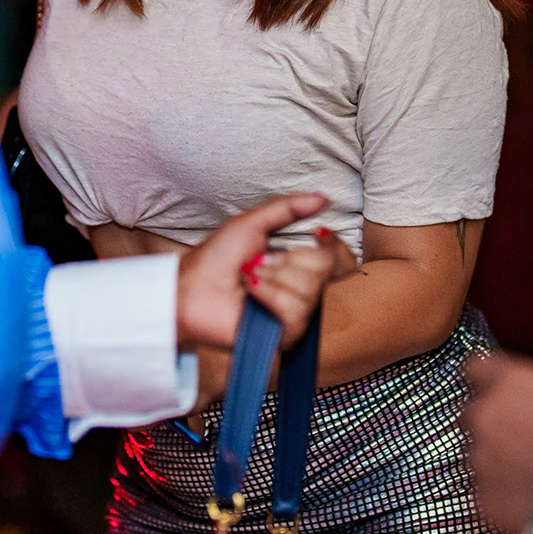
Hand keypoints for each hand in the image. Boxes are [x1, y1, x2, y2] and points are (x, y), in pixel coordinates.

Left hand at [176, 195, 358, 353]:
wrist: (191, 288)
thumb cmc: (216, 257)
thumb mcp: (252, 223)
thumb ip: (288, 208)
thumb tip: (323, 197)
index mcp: (300, 265)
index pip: (341, 258)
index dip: (333, 245)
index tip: (317, 233)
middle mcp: (304, 291)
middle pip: (328, 270)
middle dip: (290, 259)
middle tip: (261, 262)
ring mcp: (296, 315)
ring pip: (311, 290)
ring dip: (275, 277)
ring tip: (251, 279)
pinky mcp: (285, 336)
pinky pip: (296, 312)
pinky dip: (270, 296)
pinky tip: (252, 295)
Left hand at [464, 355, 532, 533]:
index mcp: (511, 382)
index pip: (476, 369)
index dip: (487, 381)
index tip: (498, 390)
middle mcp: (487, 416)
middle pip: (472, 413)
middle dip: (491, 423)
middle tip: (522, 437)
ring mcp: (481, 459)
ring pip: (478, 455)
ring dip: (497, 461)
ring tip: (531, 473)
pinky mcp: (483, 500)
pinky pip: (486, 493)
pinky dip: (502, 495)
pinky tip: (529, 499)